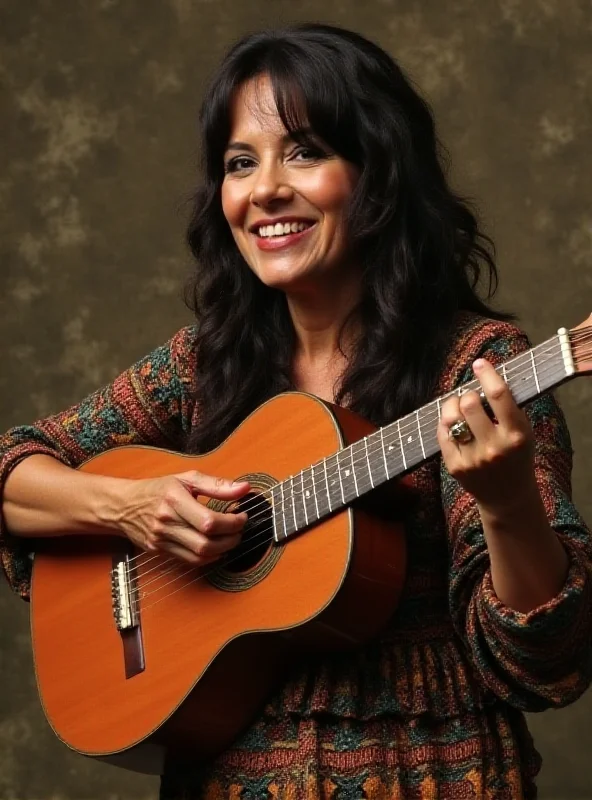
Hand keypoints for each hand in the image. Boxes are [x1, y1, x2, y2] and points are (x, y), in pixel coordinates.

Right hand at [115, 470, 249, 564]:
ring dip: (222, 550)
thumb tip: (244, 488)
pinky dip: (207, 557)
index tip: (242, 516)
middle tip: (239, 530)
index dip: (232, 523)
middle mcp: (166, 521)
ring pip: (199, 556)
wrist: (123, 505)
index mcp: (174, 499)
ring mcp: (161, 539)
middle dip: (231, 539)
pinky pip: (189, 561)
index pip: (209, 521)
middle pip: (206, 542)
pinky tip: (215, 548)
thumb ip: (217, 485)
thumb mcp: (186, 479)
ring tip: (230, 539)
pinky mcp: (159, 551)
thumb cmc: (157, 490)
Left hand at [437, 358, 536, 512]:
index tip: (479, 364)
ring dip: (452, 406)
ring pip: (451, 418)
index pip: (499, 396)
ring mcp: (473, 458)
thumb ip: (508, 409)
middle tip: (470, 397)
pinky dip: (445, 423)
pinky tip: (453, 424)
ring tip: (459, 407)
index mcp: (516, 435)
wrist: (508, 497)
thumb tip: (485, 377)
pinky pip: (442, 434)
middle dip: (468, 395)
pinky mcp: (456, 467)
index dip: (487, 375)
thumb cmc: (516, 457)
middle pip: (469, 404)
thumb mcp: (524, 432)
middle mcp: (494, 447)